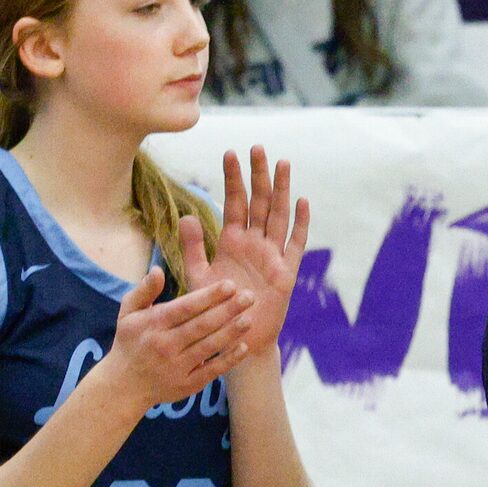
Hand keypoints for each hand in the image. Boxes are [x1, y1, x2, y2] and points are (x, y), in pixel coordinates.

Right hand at [105, 263, 254, 413]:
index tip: (230, 284)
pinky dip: (228, 360)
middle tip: (250, 297)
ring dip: (231, 333)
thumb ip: (144, 291)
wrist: (124, 386)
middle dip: (227, 310)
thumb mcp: (128, 313)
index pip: (185, 308)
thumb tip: (158, 270)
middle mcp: (165, 345)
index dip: (208, 296)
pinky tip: (244, 347)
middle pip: (201, 325)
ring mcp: (177, 366)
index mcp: (153, 324)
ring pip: (208, 347)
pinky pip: (211, 371)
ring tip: (249, 319)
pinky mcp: (187, 385)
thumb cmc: (129, 342)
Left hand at [186, 146, 311, 371]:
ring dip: (281, 190)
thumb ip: (193, 246)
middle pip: (258, 202)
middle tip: (257, 148)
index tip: (229, 153)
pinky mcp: (286, 272)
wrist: (238, 338)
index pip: (233, 202)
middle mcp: (254, 243)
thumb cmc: (216, 310)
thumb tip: (185, 215)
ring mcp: (272, 255)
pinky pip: (295, 243)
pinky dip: (300, 223)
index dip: (232, 179)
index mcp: (232, 241)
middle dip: (258, 175)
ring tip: (282, 163)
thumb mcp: (199, 276)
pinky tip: (302, 201)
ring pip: (278, 215)